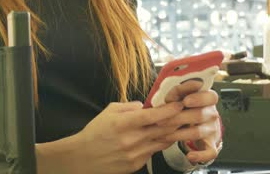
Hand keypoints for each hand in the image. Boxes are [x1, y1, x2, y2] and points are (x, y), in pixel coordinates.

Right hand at [63, 100, 185, 173]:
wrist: (82, 158)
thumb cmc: (95, 133)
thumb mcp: (109, 111)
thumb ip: (129, 106)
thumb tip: (145, 105)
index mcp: (122, 124)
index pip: (151, 116)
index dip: (168, 110)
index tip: (179, 105)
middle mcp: (130, 140)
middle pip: (161, 130)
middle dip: (176, 121)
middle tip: (186, 114)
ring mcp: (134, 154)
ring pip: (161, 142)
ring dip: (172, 133)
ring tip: (180, 125)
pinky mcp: (135, 165)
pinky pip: (153, 152)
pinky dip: (159, 144)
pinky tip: (162, 138)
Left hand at [155, 87, 222, 164]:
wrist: (199, 124)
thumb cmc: (188, 108)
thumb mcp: (183, 97)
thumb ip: (176, 95)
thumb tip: (167, 99)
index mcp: (208, 99)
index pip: (210, 96)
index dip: (198, 98)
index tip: (185, 101)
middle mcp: (212, 114)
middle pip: (199, 115)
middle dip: (177, 118)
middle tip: (161, 121)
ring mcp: (212, 130)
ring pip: (198, 133)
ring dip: (178, 135)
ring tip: (163, 136)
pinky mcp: (211, 144)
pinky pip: (210, 152)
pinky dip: (200, 156)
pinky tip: (190, 156)